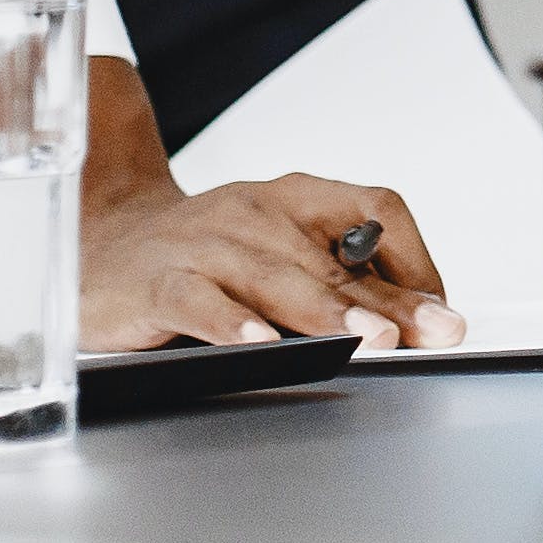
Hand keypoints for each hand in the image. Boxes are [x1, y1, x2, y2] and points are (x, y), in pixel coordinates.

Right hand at [74, 55, 460, 351]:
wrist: (102, 244)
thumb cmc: (206, 254)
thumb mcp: (279, 252)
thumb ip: (339, 278)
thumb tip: (420, 319)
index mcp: (295, 196)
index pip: (376, 207)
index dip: (415, 260)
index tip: (440, 311)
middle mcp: (254, 209)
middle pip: (334, 255)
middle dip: (387, 300)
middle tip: (429, 333)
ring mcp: (204, 243)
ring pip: (274, 275)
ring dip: (326, 311)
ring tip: (369, 341)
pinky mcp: (156, 281)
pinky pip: (198, 300)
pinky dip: (231, 323)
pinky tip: (260, 346)